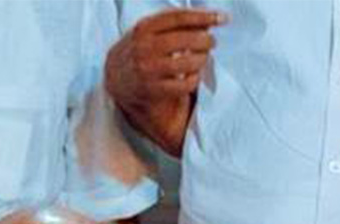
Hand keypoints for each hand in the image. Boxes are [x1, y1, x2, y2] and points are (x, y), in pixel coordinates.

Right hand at [106, 8, 225, 108]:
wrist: (116, 79)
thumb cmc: (140, 51)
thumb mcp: (148, 32)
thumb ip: (172, 25)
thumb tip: (206, 21)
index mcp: (144, 28)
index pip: (178, 17)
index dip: (203, 17)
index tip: (222, 18)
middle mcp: (144, 47)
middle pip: (185, 40)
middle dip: (205, 40)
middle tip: (213, 41)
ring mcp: (148, 69)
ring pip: (187, 63)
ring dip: (201, 59)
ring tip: (204, 57)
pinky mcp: (153, 90)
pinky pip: (184, 85)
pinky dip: (194, 79)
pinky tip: (194, 75)